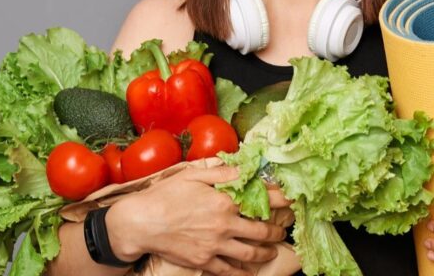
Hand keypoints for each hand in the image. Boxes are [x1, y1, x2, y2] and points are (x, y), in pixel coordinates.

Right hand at [107, 165, 288, 275]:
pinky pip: (230, 271)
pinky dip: (243, 273)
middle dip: (277, 231)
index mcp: (224, 202)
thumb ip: (221, 172)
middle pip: (262, 231)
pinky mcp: (204, 261)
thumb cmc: (165, 195)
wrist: (141, 223)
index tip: (292, 199)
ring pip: (250, 254)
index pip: (263, 200)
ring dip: (266, 252)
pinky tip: (249, 271)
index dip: (281, 199)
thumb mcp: (192, 175)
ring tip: (272, 250)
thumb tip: (244, 168)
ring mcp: (215, 246)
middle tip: (284, 230)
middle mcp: (225, 225)